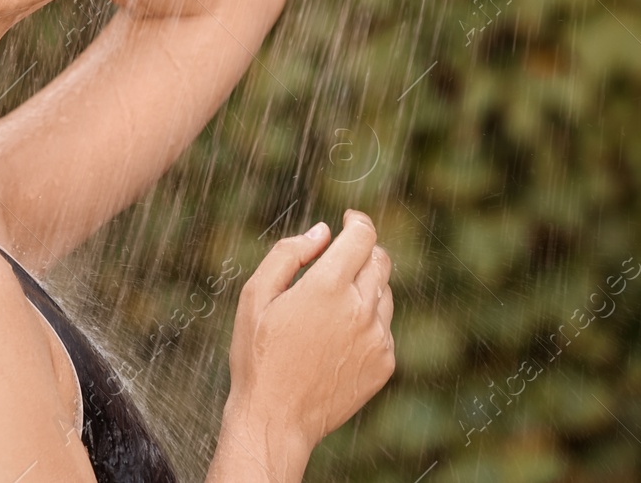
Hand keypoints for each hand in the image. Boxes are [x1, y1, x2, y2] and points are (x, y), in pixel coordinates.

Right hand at [225, 210, 395, 453]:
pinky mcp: (385, 363)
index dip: (357, 221)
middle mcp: (360, 309)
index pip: (362, 236)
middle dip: (362, 251)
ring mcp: (377, 338)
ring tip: (330, 307)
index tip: (348, 220)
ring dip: (365, 287)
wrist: (276, 419)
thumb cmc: (258, 356)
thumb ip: (289, 254)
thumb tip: (323, 232)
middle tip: (339, 259)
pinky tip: (337, 339)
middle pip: (380, 260)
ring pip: (385, 293)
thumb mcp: (255, 296)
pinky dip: (368, 321)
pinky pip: (385, 327)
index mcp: (328, 287)